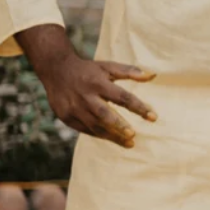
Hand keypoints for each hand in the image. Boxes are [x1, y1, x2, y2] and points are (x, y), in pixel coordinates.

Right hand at [17, 23, 155, 147]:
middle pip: (104, 114)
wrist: (55, 70)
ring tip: (129, 143)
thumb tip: (152, 75)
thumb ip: (129, 71)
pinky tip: (112, 138)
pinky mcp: (65, 116)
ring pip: (94, 125)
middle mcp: (85, 96)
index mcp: (98, 83)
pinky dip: (99, 134)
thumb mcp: (107, 67)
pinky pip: (84, 129)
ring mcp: (73, 108)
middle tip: (133, 135)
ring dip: (112, 135)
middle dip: (119, 125)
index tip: (153, 117)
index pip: (122, 97)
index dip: (138, 107)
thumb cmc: (88, 70)